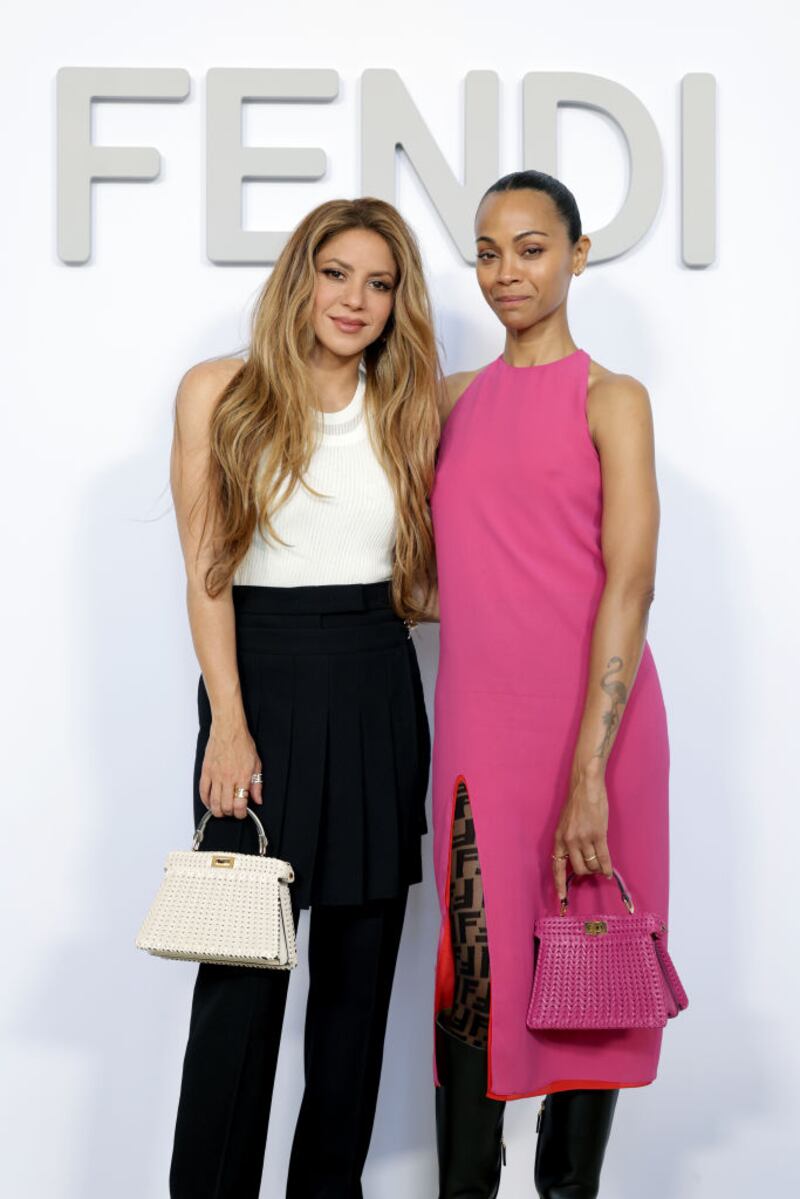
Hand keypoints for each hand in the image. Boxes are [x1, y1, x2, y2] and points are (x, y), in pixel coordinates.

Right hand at [199, 719, 262, 818]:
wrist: (228, 730)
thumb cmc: (242, 743)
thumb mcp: (256, 764)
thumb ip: (257, 783)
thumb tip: (258, 799)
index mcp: (242, 777)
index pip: (240, 804)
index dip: (241, 813)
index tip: (242, 813)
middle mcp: (228, 778)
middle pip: (226, 806)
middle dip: (230, 814)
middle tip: (233, 812)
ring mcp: (215, 775)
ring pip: (213, 802)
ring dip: (217, 810)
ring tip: (222, 810)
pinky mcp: (206, 772)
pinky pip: (203, 791)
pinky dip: (206, 801)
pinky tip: (210, 803)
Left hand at [552, 763, 612, 901]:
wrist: (586, 786)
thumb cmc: (577, 803)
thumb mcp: (566, 824)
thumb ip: (568, 841)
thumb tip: (575, 859)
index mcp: (558, 838)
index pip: (556, 866)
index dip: (559, 884)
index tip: (561, 898)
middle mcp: (569, 841)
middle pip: (578, 869)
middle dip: (586, 872)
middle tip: (592, 870)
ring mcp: (584, 838)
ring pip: (592, 865)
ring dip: (597, 869)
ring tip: (601, 867)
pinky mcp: (598, 835)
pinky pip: (604, 859)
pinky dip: (607, 867)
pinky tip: (609, 872)